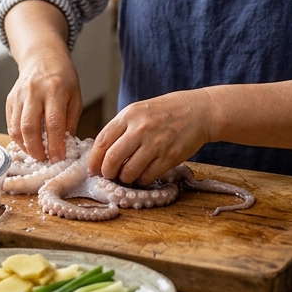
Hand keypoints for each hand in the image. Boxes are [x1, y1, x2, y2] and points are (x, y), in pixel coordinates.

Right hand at [5, 48, 82, 162]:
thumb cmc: (63, 79)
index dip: (55, 144)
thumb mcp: (75, 97)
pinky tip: (28, 144)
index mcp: (55, 90)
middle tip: (44, 160)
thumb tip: (64, 146)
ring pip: (16, 128)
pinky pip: (11, 124)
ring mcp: (19, 95)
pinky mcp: (10, 100)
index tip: (58, 158)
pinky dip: (18, 138)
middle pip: (30, 127)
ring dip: (25, 147)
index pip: (54, 123)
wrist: (42, 58)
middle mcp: (34, 92)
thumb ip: (70, 121)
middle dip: (36, 149)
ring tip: (36, 154)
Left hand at [89, 89, 214, 185]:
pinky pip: (148, 177)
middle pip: (112, 159)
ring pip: (129, 172)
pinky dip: (142, 180)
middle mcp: (141, 129)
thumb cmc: (165, 112)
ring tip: (127, 175)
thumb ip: (121, 128)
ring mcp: (156, 143)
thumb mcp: (139, 111)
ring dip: (125, 178)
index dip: (94, 160)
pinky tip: (143, 175)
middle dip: (107, 172)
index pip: (102, 141)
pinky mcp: (170, 157)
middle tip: (108, 176)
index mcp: (129, 115)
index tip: (93, 169)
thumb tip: (101, 154)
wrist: (199, 111)